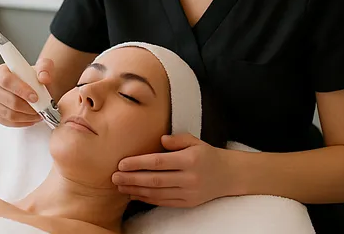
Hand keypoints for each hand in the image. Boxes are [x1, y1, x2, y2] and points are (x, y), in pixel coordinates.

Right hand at [0, 58, 53, 127]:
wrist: (35, 88)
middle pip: (8, 100)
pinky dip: (23, 122)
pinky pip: (8, 122)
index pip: (6, 80)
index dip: (21, 90)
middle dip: (27, 106)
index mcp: (0, 72)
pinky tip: (32, 118)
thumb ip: (45, 68)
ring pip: (9, 113)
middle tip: (41, 108)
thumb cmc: (36, 76)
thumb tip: (44, 78)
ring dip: (27, 116)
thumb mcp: (44, 67)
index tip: (35, 97)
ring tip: (39, 113)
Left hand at [111, 133, 232, 207]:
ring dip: (136, 190)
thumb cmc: (207, 154)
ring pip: (157, 194)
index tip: (122, 163)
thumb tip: (160, 140)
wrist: (229, 175)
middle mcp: (189, 178)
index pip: (159, 162)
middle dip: (132, 179)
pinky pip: (163, 202)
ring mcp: (188, 192)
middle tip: (114, 177)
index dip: (138, 163)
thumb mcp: (195, 141)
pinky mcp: (187, 203)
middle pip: (155, 180)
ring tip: (120, 186)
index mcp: (190, 159)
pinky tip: (134, 194)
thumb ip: (177, 140)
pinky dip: (147, 199)